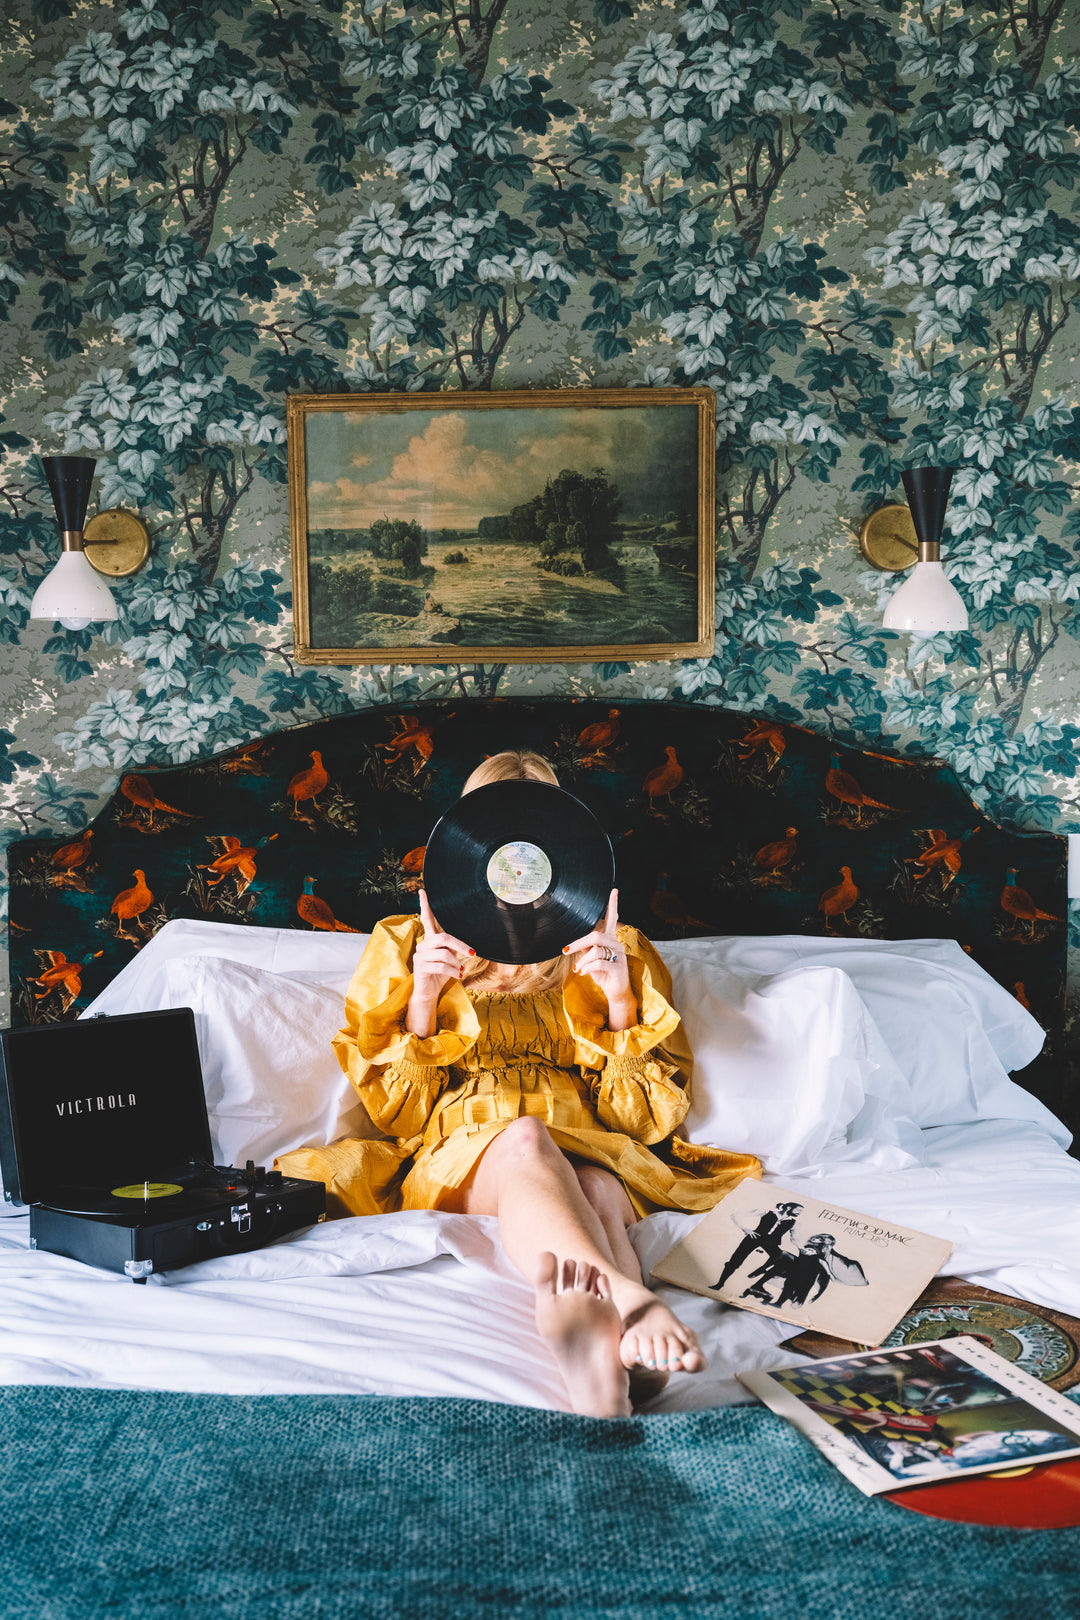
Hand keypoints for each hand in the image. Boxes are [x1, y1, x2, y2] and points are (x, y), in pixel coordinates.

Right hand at [407, 890, 473, 1035]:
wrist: (429, 992)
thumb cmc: (441, 974)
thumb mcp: (450, 958)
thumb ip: (452, 948)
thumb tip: (466, 947)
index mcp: (430, 940)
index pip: (427, 919)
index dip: (424, 905)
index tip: (422, 891)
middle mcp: (423, 945)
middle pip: (443, 938)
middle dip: (460, 945)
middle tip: (473, 953)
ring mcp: (419, 956)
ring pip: (444, 954)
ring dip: (456, 964)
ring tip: (459, 971)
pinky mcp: (420, 967)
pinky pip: (441, 966)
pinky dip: (454, 971)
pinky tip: (457, 975)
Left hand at [563, 889, 634, 1027]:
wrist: (615, 991)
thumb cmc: (603, 973)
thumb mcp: (591, 959)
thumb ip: (586, 948)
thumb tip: (575, 943)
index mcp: (610, 939)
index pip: (613, 918)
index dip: (613, 904)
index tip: (614, 890)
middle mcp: (617, 944)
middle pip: (596, 936)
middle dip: (578, 943)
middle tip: (565, 950)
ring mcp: (620, 955)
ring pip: (596, 951)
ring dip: (582, 961)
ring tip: (578, 969)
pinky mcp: (619, 967)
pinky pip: (599, 963)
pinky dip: (586, 968)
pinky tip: (582, 973)